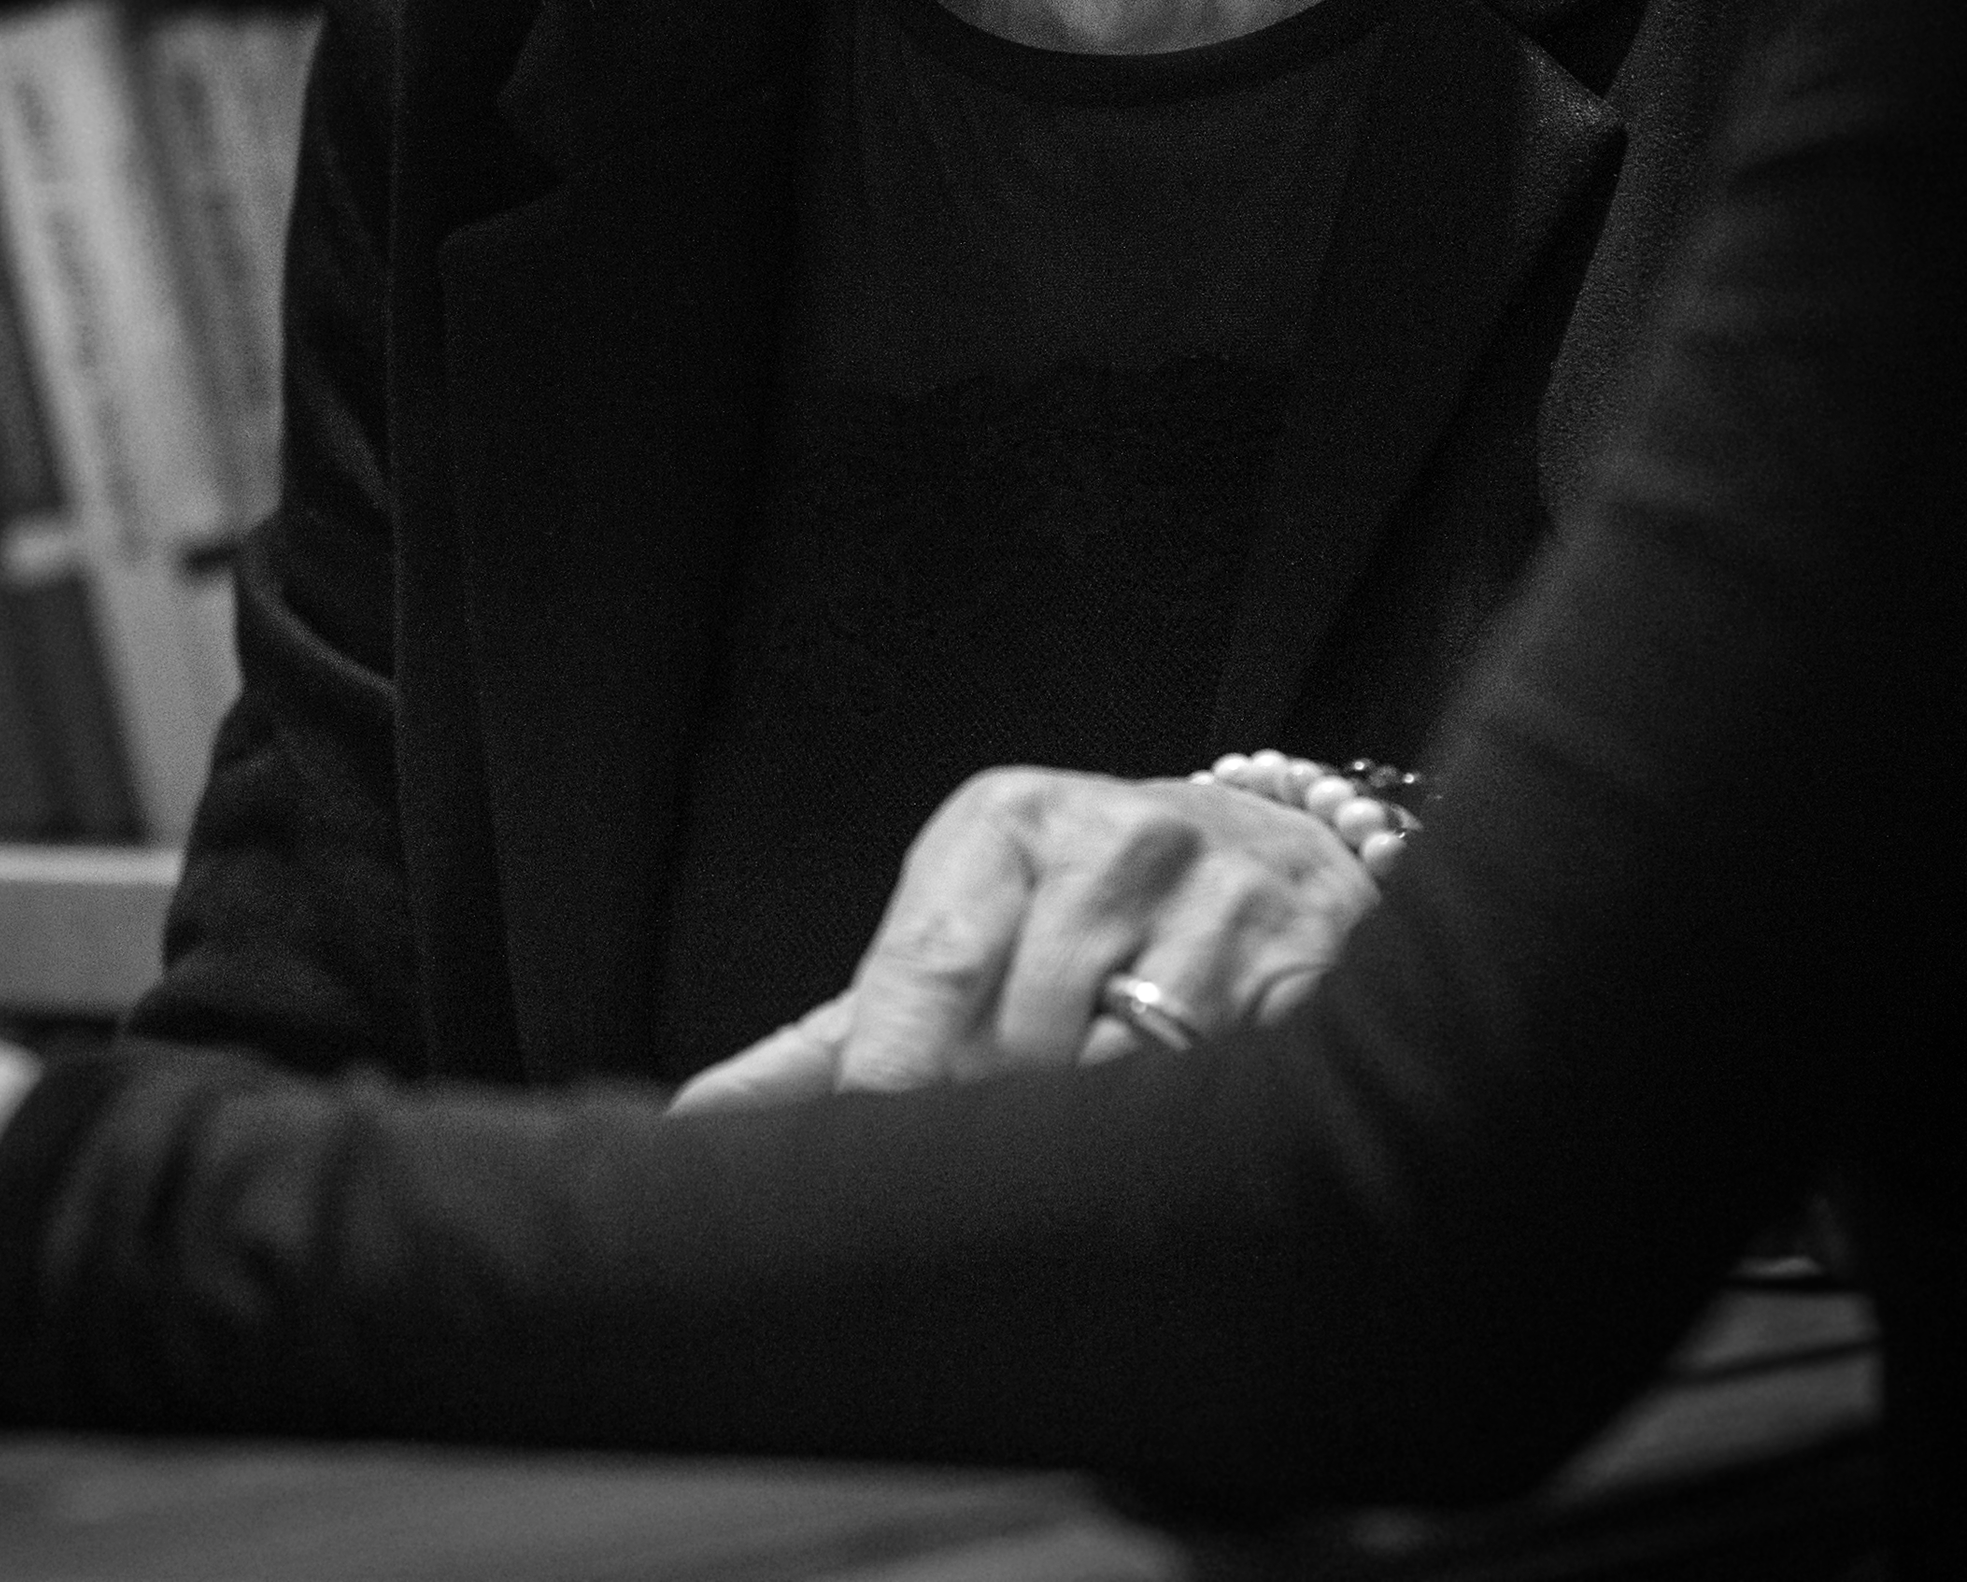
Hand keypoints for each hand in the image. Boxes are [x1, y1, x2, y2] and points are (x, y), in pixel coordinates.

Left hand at [672, 764, 1375, 1111]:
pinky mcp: (1309, 962)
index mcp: (1001, 824)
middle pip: (1016, 1052)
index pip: (922, 979)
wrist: (1269, 845)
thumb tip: (689, 1126)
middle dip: (996, 1129)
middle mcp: (1115, 839)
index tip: (874, 1175)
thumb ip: (830, 1038)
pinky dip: (1190, 1138)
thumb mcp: (954, 931)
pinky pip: (1226, 1093)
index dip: (892, 1092)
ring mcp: (1220, 898)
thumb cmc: (1070, 911)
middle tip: (1001, 1159)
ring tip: (1091, 1139)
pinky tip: (1178, 1132)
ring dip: (1094, 1143)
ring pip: (1123, 1086)